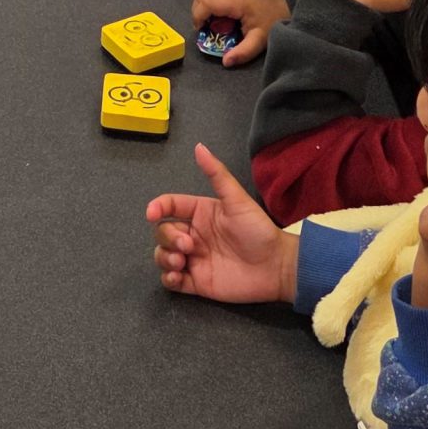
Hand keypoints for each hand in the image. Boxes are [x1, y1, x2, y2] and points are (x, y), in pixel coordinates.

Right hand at [148, 143, 297, 303]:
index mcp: (200, 213)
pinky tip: (177, 277)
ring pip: (162, 255)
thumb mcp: (237, 200)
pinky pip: (171, 281)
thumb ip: (217, 174)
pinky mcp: (197, 282)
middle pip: (163, 232)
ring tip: (180, 263)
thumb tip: (199, 146)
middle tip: (188, 246)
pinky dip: (168, 279)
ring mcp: (193, 259)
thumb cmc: (258, 230)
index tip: (151, 213)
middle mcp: (193, 235)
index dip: (157, 207)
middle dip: (168, 238)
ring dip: (164, 257)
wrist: (276, 267)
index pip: (170, 206)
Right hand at [189, 0, 287, 66]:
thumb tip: (226, 62)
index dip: (199, 16)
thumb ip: (242, 53)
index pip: (206, 1)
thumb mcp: (258, 41)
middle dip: (198, 10)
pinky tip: (218, 12)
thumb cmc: (271, 23)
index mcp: (236, 0)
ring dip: (202, 4)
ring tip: (210, 20)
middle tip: (205, 26)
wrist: (285, 8)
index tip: (202, 30)